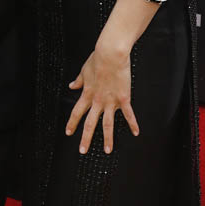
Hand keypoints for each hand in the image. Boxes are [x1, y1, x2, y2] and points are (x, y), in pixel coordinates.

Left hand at [65, 32, 137, 154]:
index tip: (68, 133)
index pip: (77, 113)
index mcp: (87, 94)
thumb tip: (72, 86)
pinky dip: (132, 124)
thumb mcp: (84, 71)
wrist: (110, 55)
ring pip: (107, 124)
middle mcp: (97, 101)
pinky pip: (128, 114)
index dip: (72, 123)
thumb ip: (79, 81)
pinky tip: (136, 132)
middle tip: (82, 150)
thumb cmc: (97, 60)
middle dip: (85, 138)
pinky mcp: (123, 98)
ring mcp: (110, 101)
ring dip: (107, 138)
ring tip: (107, 150)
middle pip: (89, 123)